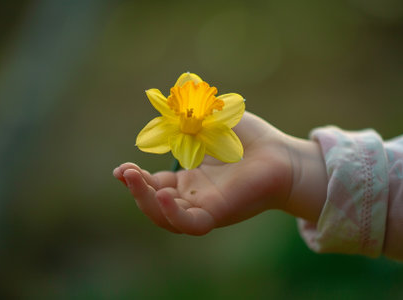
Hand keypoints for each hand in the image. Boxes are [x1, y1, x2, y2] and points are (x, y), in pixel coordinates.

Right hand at [114, 112, 299, 234]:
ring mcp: (205, 207)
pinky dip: (172, 213)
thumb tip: (164, 104)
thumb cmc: (249, 138)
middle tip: (124, 172)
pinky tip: (162, 194)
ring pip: (166, 217)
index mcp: (189, 179)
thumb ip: (185, 117)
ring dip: (145, 201)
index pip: (155, 184)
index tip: (121, 168)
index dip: (136, 178)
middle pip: (155, 203)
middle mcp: (193, 196)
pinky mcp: (219, 214)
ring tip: (133, 178)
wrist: (281, 154)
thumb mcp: (209, 122)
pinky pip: (190, 223)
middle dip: (136, 189)